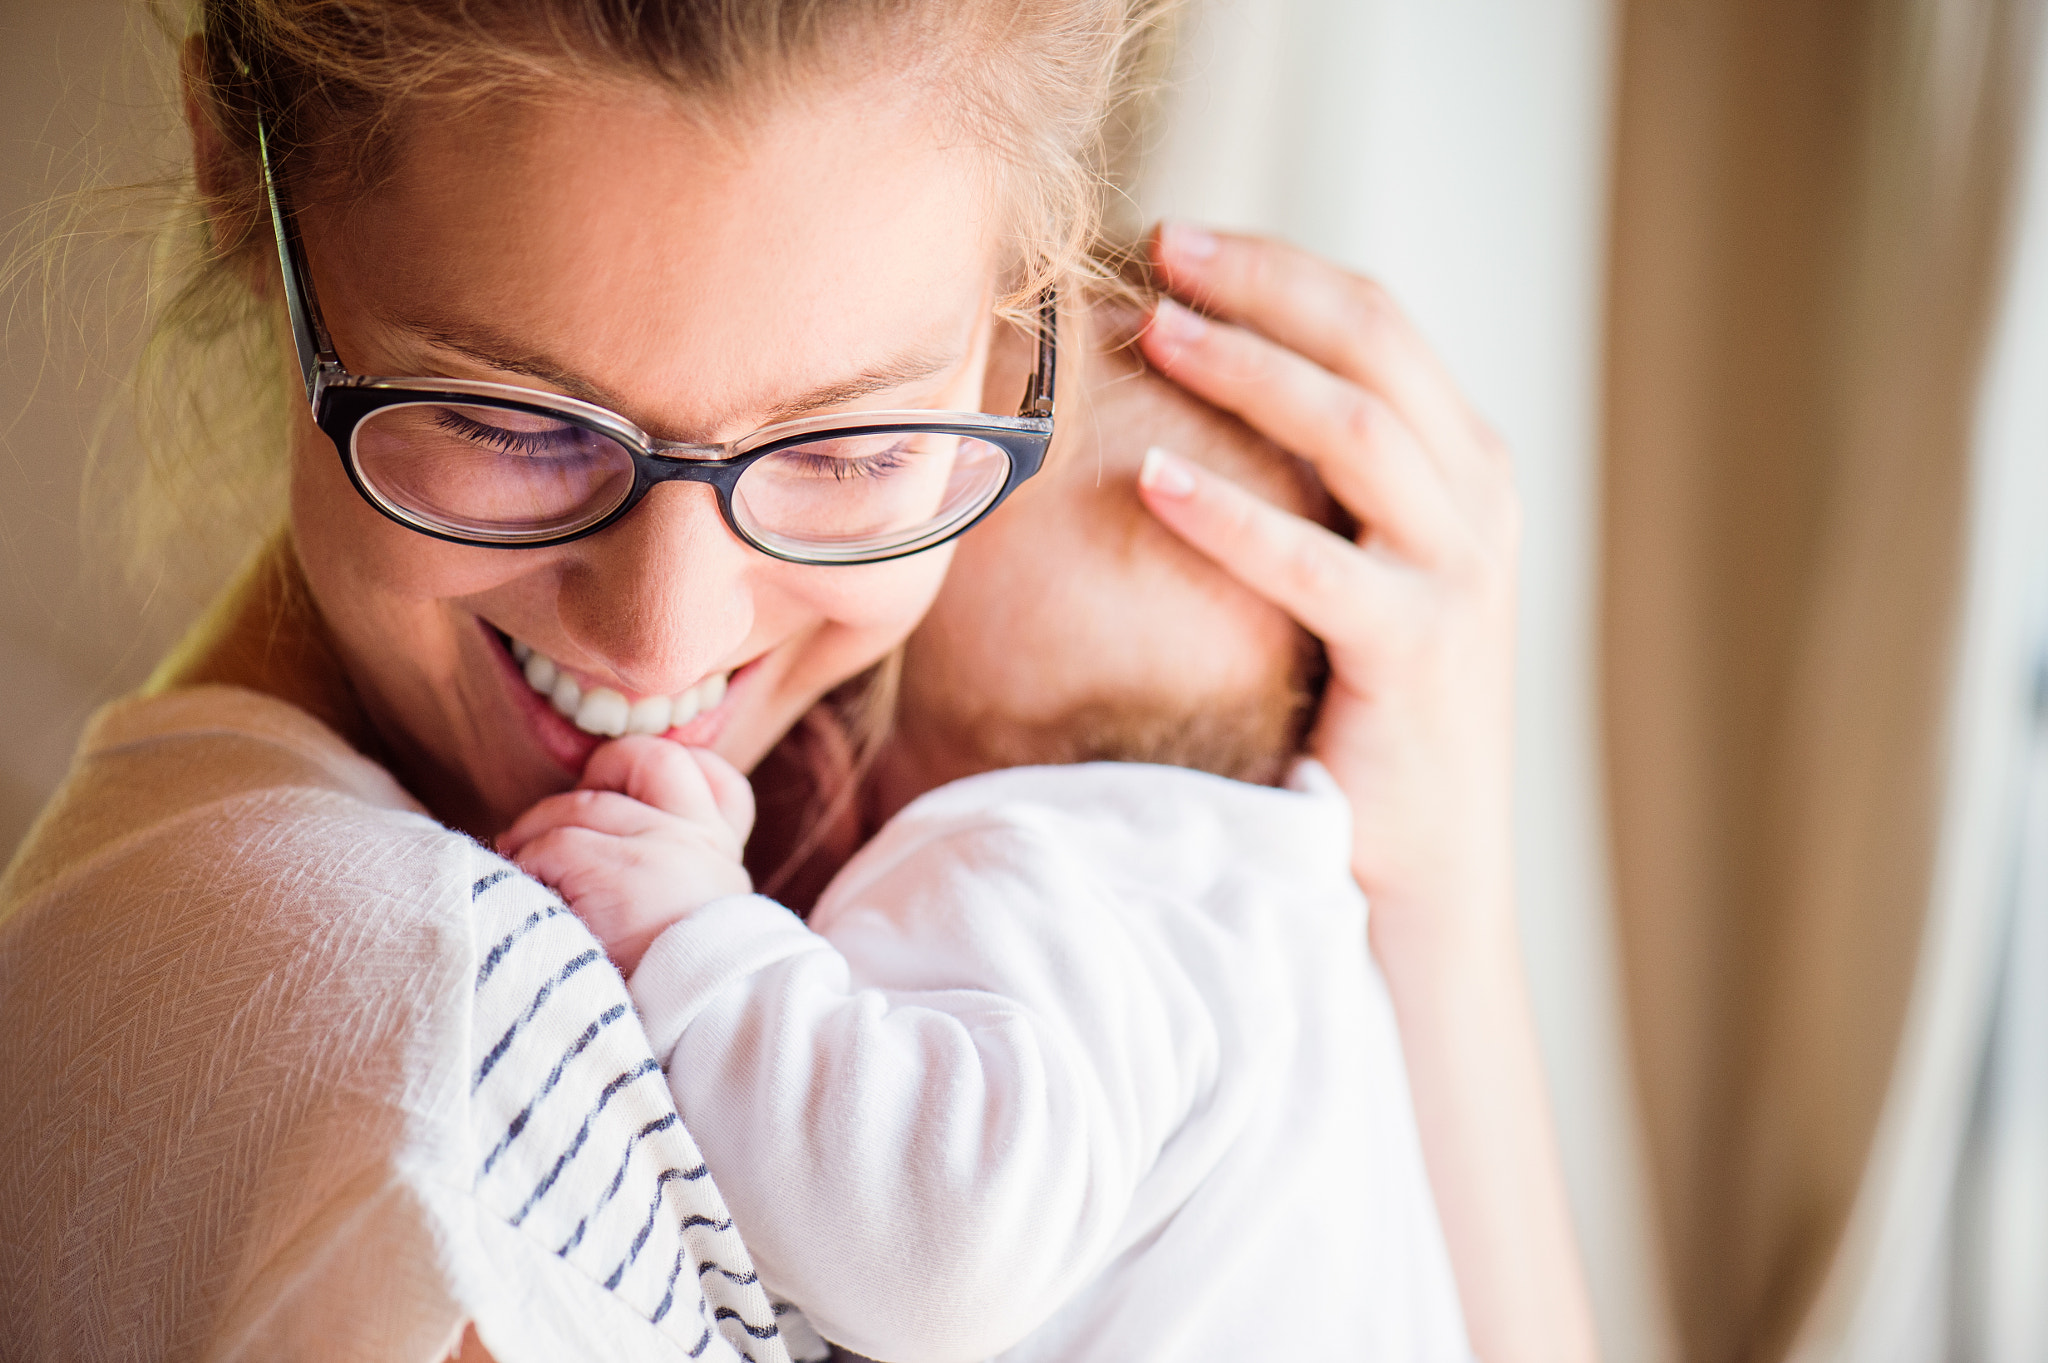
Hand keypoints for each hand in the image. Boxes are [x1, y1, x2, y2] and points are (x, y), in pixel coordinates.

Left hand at [499, 736, 755, 974]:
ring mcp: (664, 852)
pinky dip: (526, 865)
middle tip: (553, 825)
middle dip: (594, 777)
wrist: (697, 1042)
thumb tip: (601, 842)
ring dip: (536, 832)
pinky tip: (523, 898)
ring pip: (580, 804)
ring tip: (518, 870)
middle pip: (649, 761)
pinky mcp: (618, 875)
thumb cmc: (675, 998)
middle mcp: (701, 842)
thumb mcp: (695, 928)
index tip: (624, 788)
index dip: (669, 769)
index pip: (717, 779)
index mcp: (723, 858)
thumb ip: (672, 881)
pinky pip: (552, 845)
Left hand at [1133, 225, 1519, 963]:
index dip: (1279, 268)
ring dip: (1246, 367)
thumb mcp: (1359, 571)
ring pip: (1356, 426)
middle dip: (1262, 281)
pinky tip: (1152, 481)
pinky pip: (1317, 563)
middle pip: (1372, 341)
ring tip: (1154, 329)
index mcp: (1464, 466)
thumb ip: (1319, 487)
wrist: (1419, 870)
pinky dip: (1231, 517)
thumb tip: (1194, 392)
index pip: (1376, 323)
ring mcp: (1460, 574)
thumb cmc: (1363, 714)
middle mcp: (1478, 500)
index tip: (1179, 241)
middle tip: (1159, 247)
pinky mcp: (1419, 652)